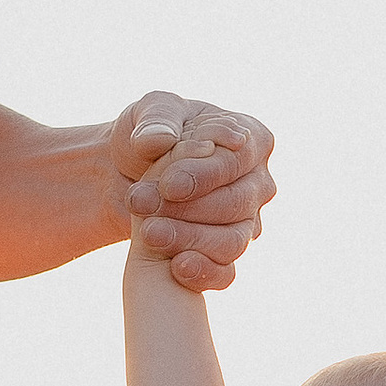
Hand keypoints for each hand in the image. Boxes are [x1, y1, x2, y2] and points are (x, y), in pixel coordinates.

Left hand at [116, 94, 276, 294]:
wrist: (127, 173)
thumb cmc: (151, 134)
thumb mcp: (149, 112)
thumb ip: (156, 120)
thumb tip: (160, 140)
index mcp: (253, 140)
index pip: (238, 161)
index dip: (204, 174)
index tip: (168, 184)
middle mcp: (259, 184)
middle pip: (236, 204)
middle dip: (187, 207)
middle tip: (141, 202)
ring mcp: (247, 223)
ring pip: (232, 241)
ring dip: (188, 238)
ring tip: (147, 231)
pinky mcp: (226, 254)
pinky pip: (226, 273)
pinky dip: (203, 273)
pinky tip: (177, 267)